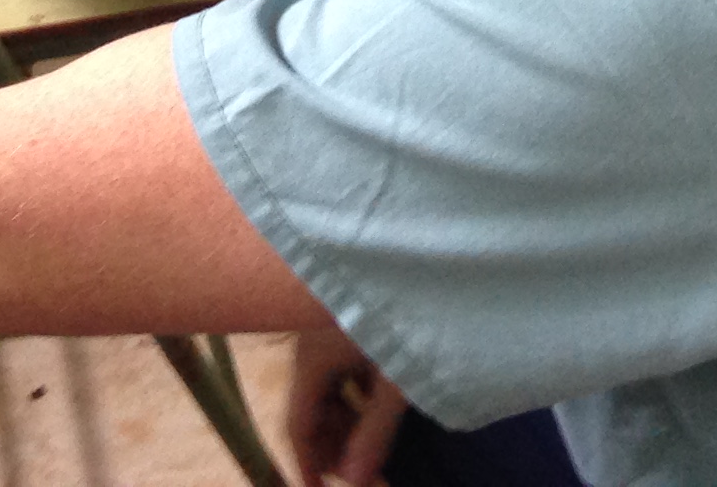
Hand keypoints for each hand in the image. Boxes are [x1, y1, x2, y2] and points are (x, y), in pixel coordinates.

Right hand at [286, 323, 408, 485]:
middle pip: (310, 408)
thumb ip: (374, 432)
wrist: (417, 253)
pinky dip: (354, 395)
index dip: (306, 463)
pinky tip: (375, 403)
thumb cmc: (402, 322)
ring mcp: (326, 333)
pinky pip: (340, 369)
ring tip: (368, 446)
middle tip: (358, 473)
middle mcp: (310, 347)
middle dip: (331, 446)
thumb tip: (352, 481)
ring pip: (325, 388)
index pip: (298, 425)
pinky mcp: (345, 324)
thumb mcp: (394, 381)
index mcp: (312, 362)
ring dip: (344, 421)